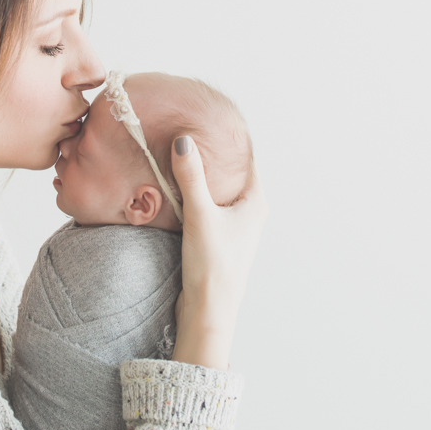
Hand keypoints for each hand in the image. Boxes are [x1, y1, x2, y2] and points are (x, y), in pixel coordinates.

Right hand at [171, 136, 266, 370]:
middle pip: (231, 171)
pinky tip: (176, 187)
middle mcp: (249, 212)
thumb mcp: (200, 215)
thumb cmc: (212, 266)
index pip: (247, 158)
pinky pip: (208, 205)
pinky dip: (195, 192)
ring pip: (218, 189)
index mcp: (255, 202)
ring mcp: (234, 226)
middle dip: (212, 153)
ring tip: (180, 152)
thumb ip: (191, 177)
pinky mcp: (218, 238)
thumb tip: (185, 140)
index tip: (210, 117)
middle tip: (190, 128)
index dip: (230, 138)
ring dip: (202, 175)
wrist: (208, 312)